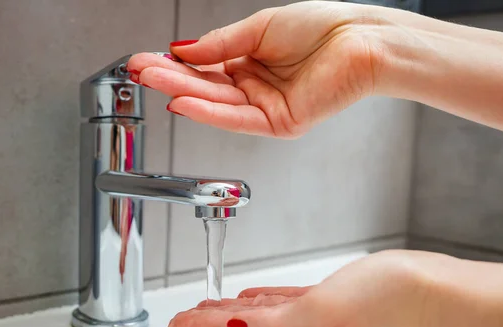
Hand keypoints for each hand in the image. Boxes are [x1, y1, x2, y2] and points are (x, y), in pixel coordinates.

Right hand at [127, 1, 387, 137]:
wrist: (363, 40)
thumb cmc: (323, 28)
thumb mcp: (259, 28)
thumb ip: (220, 44)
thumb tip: (182, 50)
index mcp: (250, 62)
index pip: (204, 67)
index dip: (175, 64)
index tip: (147, 59)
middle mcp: (254, 87)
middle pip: (205, 87)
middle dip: (170, 78)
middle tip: (139, 71)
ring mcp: (265, 107)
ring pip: (216, 103)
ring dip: (182, 93)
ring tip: (151, 82)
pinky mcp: (278, 123)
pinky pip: (237, 118)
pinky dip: (209, 111)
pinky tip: (183, 103)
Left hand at [168, 250, 431, 326]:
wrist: (431, 295)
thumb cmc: (386, 304)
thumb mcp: (320, 313)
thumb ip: (274, 326)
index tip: (174, 324)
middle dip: (210, 323)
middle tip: (187, 317)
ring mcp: (314, 316)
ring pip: (258, 315)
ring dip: (231, 312)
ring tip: (212, 306)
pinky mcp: (329, 300)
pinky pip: (282, 302)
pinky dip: (261, 300)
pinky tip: (255, 296)